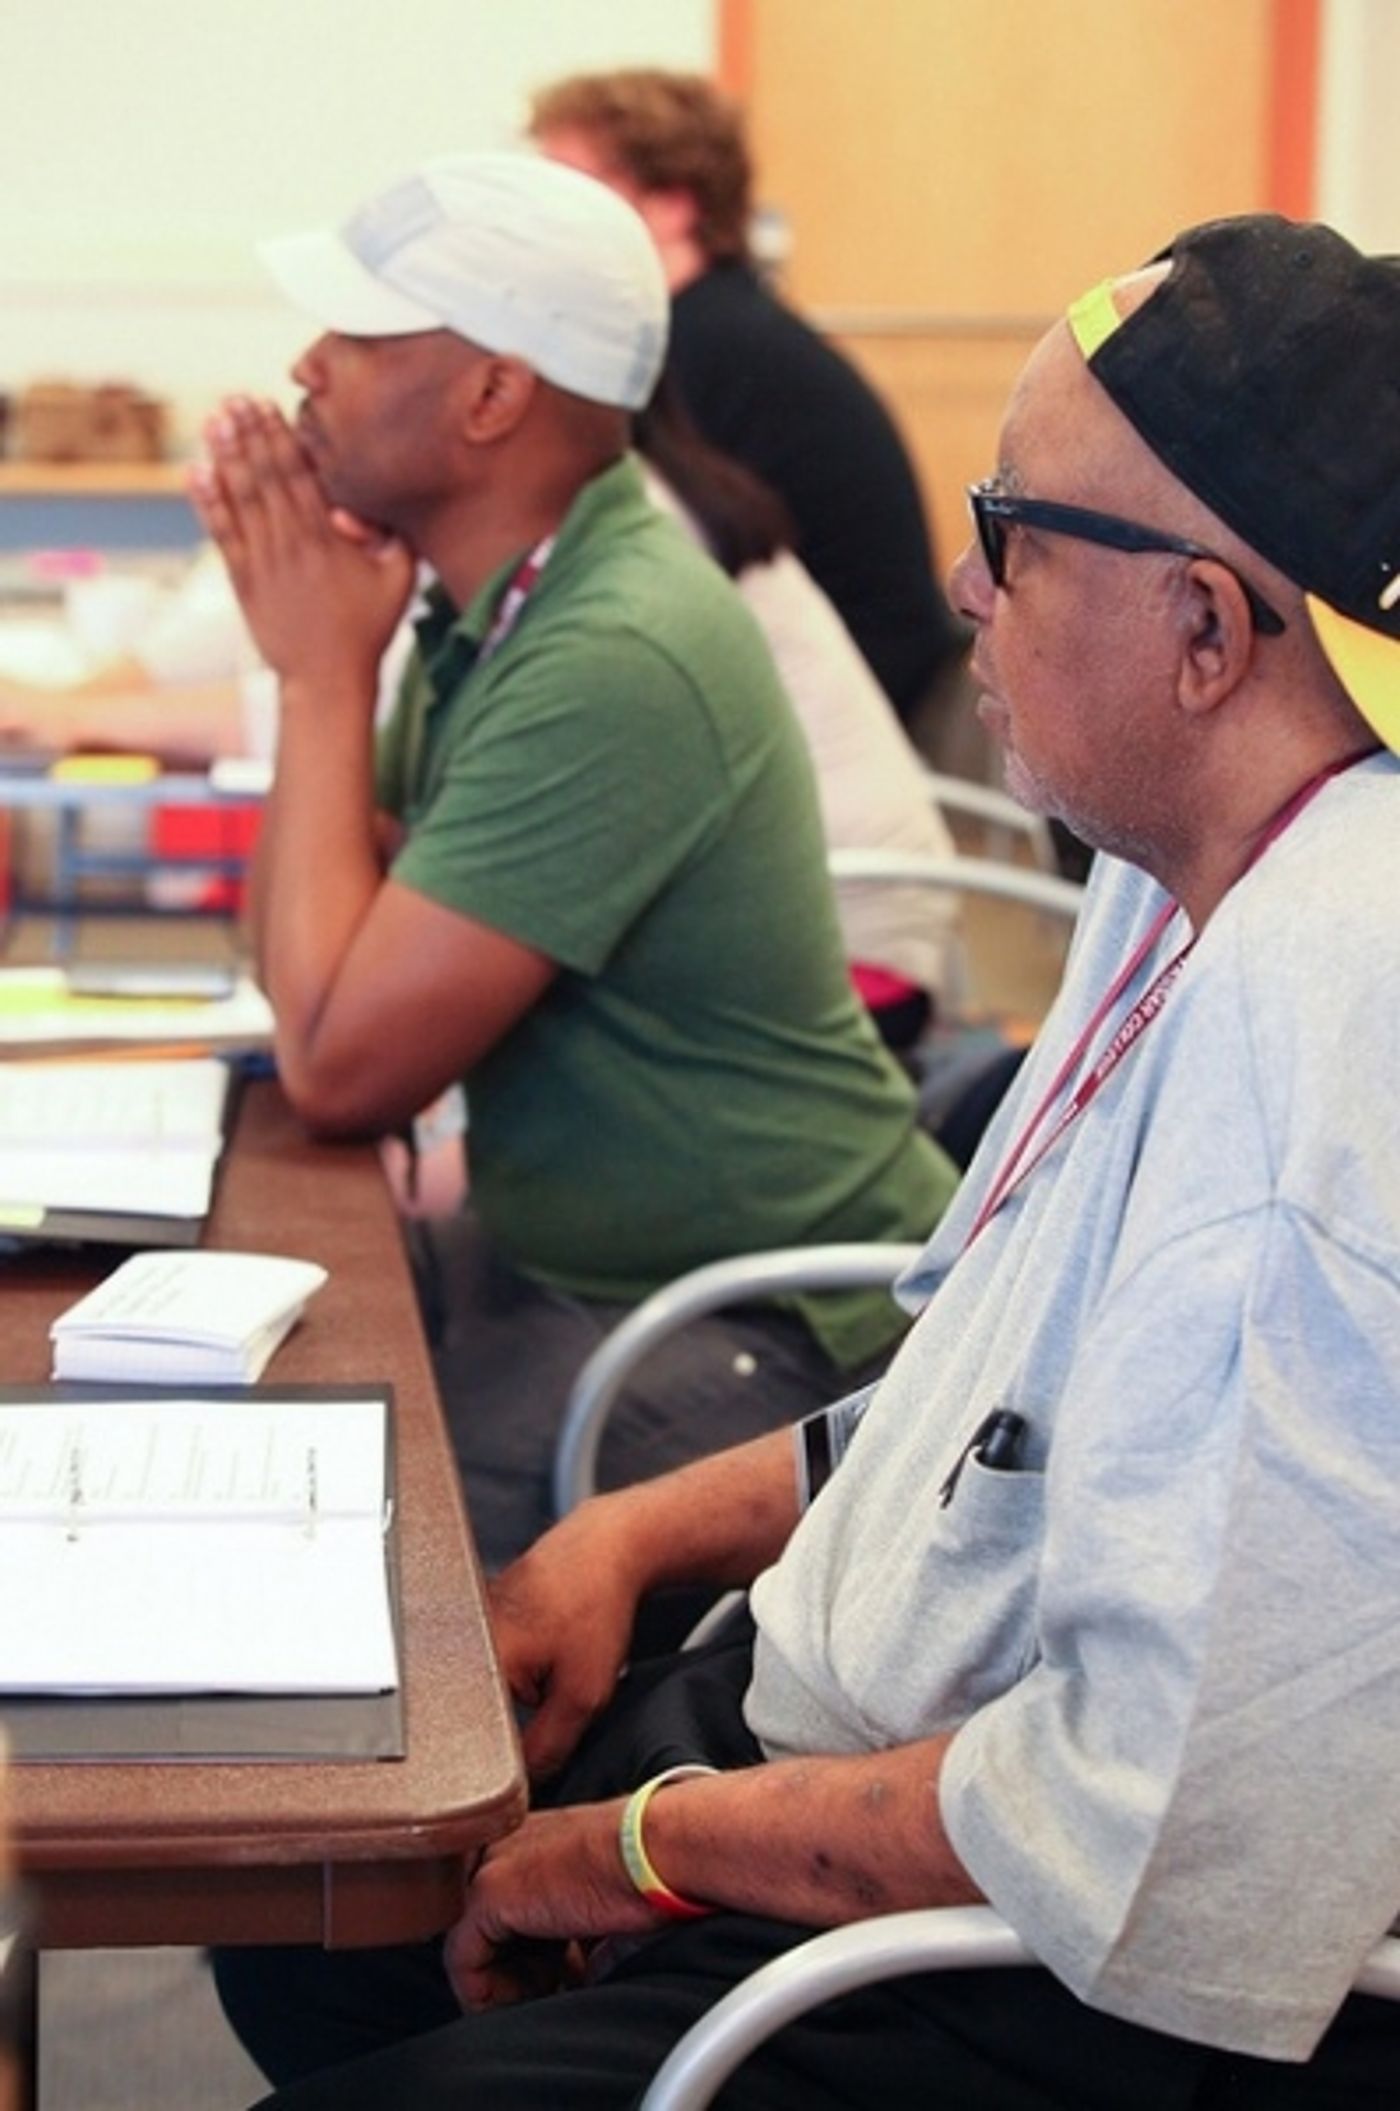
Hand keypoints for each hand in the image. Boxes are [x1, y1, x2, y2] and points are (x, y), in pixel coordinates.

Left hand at [189, 397, 414, 689]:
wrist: (326, 679)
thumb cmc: (367, 627)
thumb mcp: (399, 579)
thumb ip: (390, 535)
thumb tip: (356, 505)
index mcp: (327, 539)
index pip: (298, 475)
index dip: (279, 437)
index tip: (266, 404)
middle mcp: (290, 544)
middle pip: (265, 477)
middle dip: (249, 434)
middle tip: (234, 398)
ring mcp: (262, 562)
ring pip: (239, 498)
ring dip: (225, 455)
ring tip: (214, 419)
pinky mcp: (242, 581)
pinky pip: (221, 532)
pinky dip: (207, 501)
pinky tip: (196, 470)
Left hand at [445, 1800, 659, 2010]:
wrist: (662, 1846)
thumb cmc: (650, 1869)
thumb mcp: (606, 1902)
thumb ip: (578, 1932)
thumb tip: (581, 1975)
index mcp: (537, 1840)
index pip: (510, 1908)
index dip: (538, 1953)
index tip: (572, 1972)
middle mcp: (507, 1845)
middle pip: (486, 1927)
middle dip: (520, 1968)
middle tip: (560, 1984)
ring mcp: (490, 1863)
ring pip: (469, 1946)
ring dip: (507, 1984)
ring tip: (551, 1988)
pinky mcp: (487, 1890)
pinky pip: (462, 1962)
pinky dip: (489, 1994)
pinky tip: (533, 1993)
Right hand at [488, 1504, 645, 1780]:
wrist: (607, 1545)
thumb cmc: (595, 1604)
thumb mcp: (583, 1694)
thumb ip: (548, 1747)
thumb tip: (524, 1785)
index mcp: (478, 1661)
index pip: (472, 1739)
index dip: (504, 1757)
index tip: (530, 1755)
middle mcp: (461, 1641)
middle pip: (477, 1715)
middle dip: (514, 1720)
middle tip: (553, 1690)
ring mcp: (470, 1624)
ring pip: (488, 1688)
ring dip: (517, 1691)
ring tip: (554, 1660)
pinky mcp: (483, 1614)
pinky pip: (494, 1661)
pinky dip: (519, 1665)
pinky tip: (547, 1646)